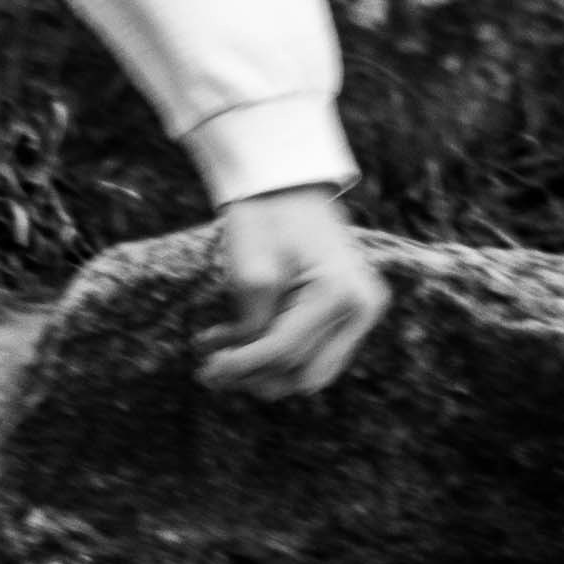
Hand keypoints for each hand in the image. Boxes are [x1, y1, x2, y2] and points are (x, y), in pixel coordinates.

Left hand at [195, 185, 389, 399]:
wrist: (288, 187)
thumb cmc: (266, 218)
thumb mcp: (250, 270)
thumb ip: (251, 323)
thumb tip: (243, 371)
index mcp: (338, 292)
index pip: (285, 350)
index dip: (241, 365)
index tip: (204, 370)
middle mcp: (359, 308)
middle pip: (302, 371)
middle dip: (253, 376)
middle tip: (208, 372)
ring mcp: (359, 312)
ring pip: (308, 370)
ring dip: (262, 370)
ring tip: (215, 355)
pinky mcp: (349, 314)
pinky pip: (313, 351)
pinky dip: (274, 353)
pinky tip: (229, 341)